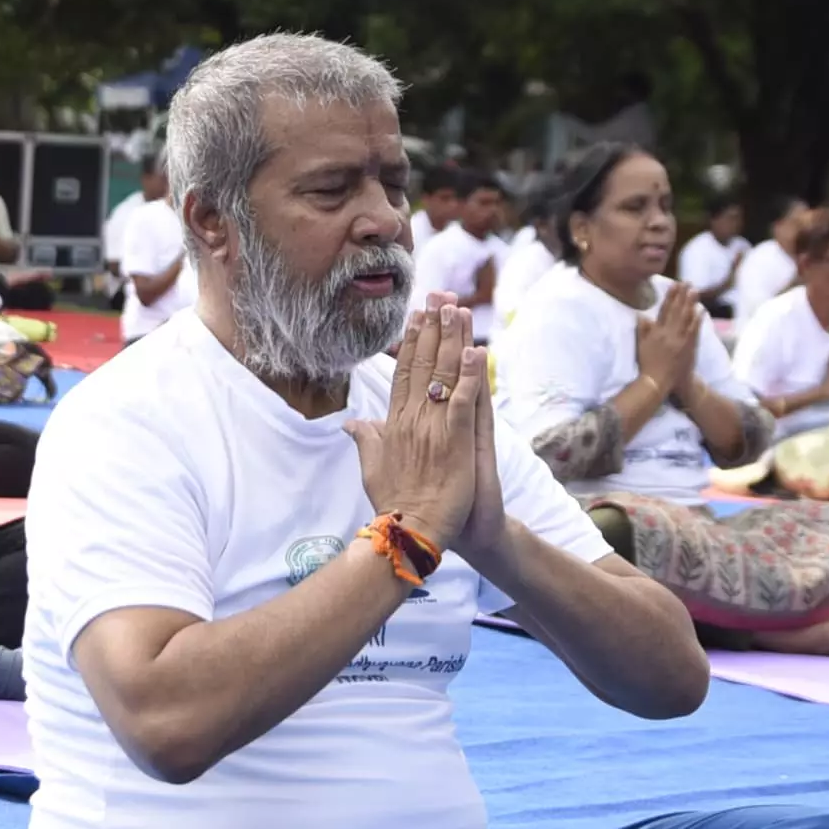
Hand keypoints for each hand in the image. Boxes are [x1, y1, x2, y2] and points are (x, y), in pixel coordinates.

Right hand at [350, 304, 486, 550]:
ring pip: (444, 376)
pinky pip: (465, 403)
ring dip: (452, 340)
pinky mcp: (455, 442)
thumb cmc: (393, 504)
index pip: (403, 373)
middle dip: (432, 328)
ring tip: (458, 309)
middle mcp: (412, 420)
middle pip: (423, 365)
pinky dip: (472, 378)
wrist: (409, 533)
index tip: (416, 316)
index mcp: (394, 424)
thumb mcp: (372, 468)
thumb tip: (350, 422)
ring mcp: (433, 429)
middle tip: (440, 295)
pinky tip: (478, 352)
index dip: (410, 342)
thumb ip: (365, 440)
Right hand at [639, 282, 702, 393]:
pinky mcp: (688, 348)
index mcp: (656, 332)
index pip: (664, 310)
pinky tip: (701, 310)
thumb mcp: (641, 346)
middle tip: (688, 283)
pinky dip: (697, 320)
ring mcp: (679, 340)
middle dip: (682, 295)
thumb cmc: (648, 364)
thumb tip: (641, 315)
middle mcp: (668, 334)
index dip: (670, 296)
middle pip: (677, 310)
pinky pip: (693, 331)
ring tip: (695, 291)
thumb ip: (642, 330)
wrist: (657, 382)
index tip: (674, 285)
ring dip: (691, 303)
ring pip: (686, 318)